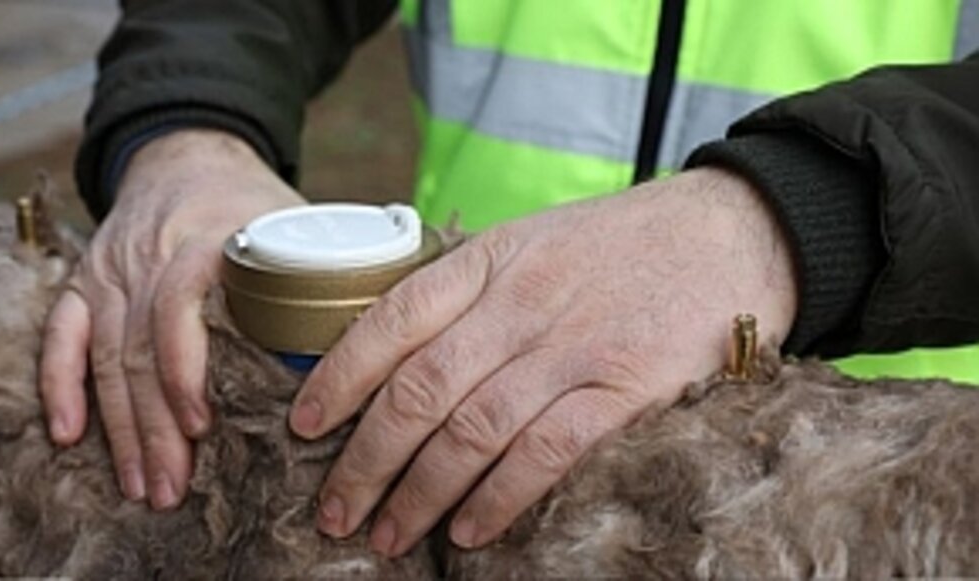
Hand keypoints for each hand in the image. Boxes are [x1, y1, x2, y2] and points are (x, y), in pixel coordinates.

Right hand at [40, 129, 302, 508]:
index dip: (185, 372)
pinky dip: (61, 384)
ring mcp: (111, 269)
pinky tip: (69, 432)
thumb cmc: (249, 199)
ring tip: (140, 483)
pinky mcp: (86, 280)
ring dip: (120, 427)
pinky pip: (63, 335)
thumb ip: (321, 276)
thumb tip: (370, 344)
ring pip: (106, 356)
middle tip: (173, 488)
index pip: (178, 308)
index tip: (202, 426)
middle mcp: (149, 256)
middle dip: (155, 428)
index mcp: (205, 241)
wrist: (189, 152)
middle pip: (140, 350)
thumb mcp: (292, 223)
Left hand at [289, 167, 797, 555]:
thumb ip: (474, 290)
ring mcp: (573, 347)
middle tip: (334, 510)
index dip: (338, 378)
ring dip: (420, 492)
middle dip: (365, 459)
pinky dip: (499, 497)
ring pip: (472, 430)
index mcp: (491, 260)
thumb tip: (404, 350)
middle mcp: (521, 303)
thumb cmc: (625, 243)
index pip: (391, 320)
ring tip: (388, 535)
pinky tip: (470, 531)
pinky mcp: (626, 389)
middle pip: (419, 389)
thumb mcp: (535, 240)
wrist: (734, 231)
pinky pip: (545, 452)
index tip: (304, 427)